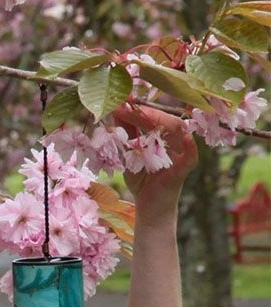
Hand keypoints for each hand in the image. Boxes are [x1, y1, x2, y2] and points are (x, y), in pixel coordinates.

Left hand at [112, 102, 198, 217]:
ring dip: (159, 121)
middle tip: (124, 104)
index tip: (120, 99)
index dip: (136, 107)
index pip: (151, 115)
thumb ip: (125, 134)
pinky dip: (190, 146)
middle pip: (162, 119)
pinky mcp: (183, 169)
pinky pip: (190, 155)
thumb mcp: (128, 154)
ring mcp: (180, 153)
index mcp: (161, 134)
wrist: (148, 207)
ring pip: (177, 130)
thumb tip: (116, 110)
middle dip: (142, 111)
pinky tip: (186, 137)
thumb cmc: (141, 179)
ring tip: (141, 114)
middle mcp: (173, 140)